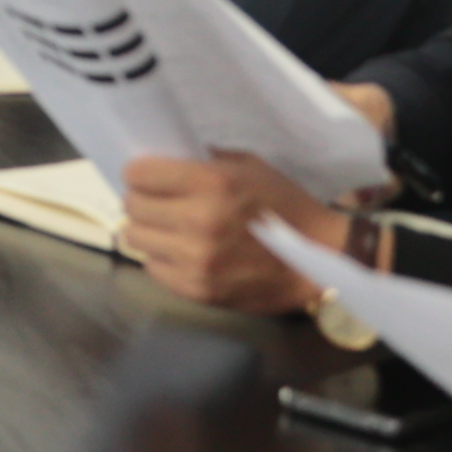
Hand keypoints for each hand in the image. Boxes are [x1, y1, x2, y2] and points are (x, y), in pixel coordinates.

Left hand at [115, 153, 354, 314]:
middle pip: (132, 207)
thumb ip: (206, 161)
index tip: (149, 177)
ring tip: (168, 229)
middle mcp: (197, 221)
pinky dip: (162, 259)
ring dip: (149, 230)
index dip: (141, 173)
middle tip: (159, 203)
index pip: (139, 174)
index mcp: (211, 183)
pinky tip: (181, 253)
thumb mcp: (250, 167)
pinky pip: (153, 269)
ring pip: (135, 238)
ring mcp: (195, 260)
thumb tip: (167, 161)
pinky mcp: (197, 290)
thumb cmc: (285, 206)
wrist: (318, 260)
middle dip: (143, 201)